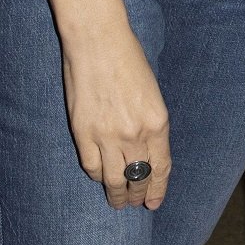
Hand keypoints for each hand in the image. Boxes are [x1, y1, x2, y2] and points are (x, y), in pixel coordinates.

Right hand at [62, 21, 171, 208]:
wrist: (98, 41)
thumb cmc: (128, 58)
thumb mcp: (152, 92)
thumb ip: (150, 123)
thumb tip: (147, 150)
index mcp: (157, 122)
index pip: (161, 168)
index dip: (158, 189)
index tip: (154, 202)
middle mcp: (135, 134)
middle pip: (138, 178)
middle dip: (138, 195)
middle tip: (135, 203)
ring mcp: (107, 136)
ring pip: (114, 180)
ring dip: (117, 195)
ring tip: (117, 201)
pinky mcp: (83, 134)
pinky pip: (91, 166)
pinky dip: (96, 175)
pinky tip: (100, 177)